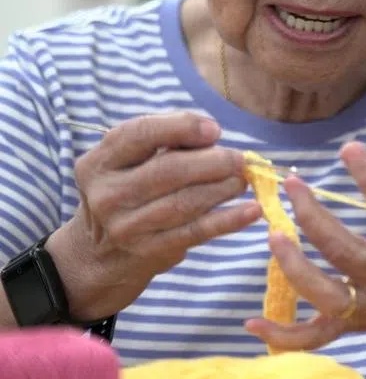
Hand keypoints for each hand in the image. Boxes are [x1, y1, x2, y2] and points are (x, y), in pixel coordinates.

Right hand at [50, 113, 258, 318]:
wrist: (101, 252)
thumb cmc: (130, 190)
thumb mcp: (131, 161)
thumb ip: (165, 140)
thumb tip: (212, 134)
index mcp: (99, 162)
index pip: (140, 133)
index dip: (182, 126)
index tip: (215, 130)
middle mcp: (107, 194)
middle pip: (169, 170)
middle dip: (214, 161)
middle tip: (240, 159)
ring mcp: (127, 226)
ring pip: (186, 201)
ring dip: (225, 188)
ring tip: (245, 179)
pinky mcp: (150, 250)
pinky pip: (197, 231)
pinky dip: (229, 220)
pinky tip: (253, 210)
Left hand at [244, 142, 365, 358]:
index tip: (349, 149)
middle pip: (345, 252)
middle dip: (313, 215)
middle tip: (293, 183)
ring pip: (325, 296)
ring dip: (294, 265)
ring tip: (273, 233)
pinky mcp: (357, 326)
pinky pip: (315, 336)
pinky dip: (283, 336)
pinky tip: (252, 323)